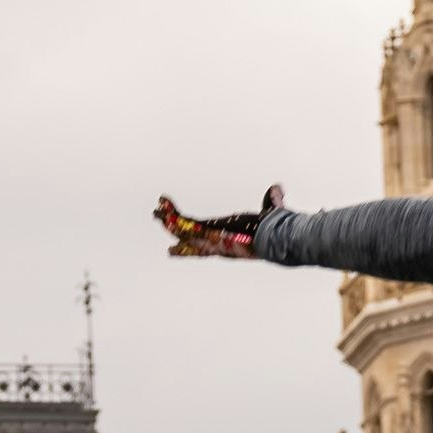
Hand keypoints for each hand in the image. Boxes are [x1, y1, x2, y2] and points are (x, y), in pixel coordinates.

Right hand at [156, 184, 282, 259]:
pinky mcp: (207, 230)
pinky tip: (162, 204)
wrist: (275, 235)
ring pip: (182, 231)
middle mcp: (216, 243)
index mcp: (227, 240)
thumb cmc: (275, 228)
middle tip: (159, 221)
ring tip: (155, 212)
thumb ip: (271, 201)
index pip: (203, 241)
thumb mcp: (270, 211)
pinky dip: (172, 213)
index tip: (175, 244)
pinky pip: (185, 223)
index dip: (189, 240)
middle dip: (173, 230)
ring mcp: (210, 238)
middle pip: (188, 238)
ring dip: (168, 220)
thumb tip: (277, 188)